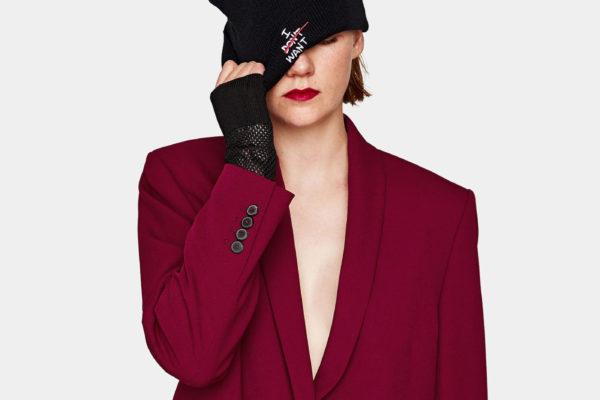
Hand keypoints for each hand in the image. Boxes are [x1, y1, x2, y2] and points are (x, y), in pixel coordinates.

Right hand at [210, 60, 276, 180]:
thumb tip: (236, 67)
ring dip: (258, 70)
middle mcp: (224, 87)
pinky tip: (266, 76)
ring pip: (250, 66)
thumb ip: (230, 91)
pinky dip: (263, 72)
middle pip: (241, 65)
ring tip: (263, 79)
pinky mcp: (249, 88)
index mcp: (217, 92)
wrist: (248, 145)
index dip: (241, 70)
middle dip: (251, 70)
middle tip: (258, 79)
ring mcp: (236, 86)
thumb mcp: (229, 110)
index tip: (248, 78)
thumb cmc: (243, 131)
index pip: (229, 66)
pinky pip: (258, 72)